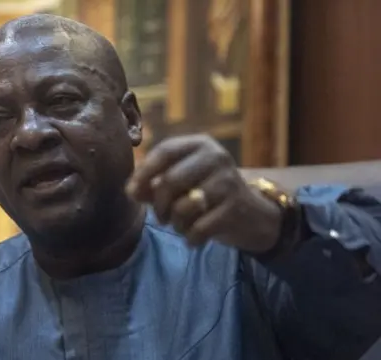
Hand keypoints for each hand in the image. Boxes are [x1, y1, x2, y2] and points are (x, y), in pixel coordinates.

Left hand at [126, 134, 282, 252]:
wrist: (253, 215)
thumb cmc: (207, 194)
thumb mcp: (182, 183)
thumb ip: (153, 184)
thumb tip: (130, 191)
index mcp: (200, 145)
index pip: (164, 151)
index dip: (143, 172)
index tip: (132, 192)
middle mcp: (216, 157)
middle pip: (170, 181)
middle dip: (159, 205)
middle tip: (161, 218)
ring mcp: (228, 182)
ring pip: (183, 207)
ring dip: (176, 223)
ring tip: (181, 226)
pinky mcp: (235, 208)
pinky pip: (199, 228)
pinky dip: (190, 238)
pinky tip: (194, 238)